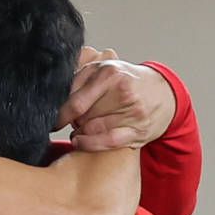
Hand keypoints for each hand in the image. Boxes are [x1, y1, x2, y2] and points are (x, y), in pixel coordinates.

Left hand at [58, 49, 172, 151]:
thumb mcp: (103, 70)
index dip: (59, 116)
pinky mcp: (138, 130)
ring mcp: (132, 113)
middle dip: (73, 120)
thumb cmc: (126, 81)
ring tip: (79, 128)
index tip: (51, 121)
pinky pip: (107, 142)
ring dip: (80, 132)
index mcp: (109, 74)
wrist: (163, 91)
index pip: (75, 102)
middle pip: (82, 117)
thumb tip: (52, 93)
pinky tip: (81, 141)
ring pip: (92, 130)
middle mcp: (122, 92)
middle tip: (73, 119)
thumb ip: (78, 78)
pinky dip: (90, 144)